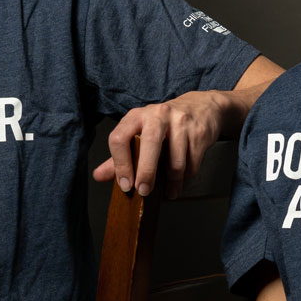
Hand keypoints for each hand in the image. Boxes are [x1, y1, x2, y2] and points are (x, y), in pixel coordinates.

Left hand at [92, 90, 228, 197]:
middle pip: (150, 144)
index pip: (120, 138)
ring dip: (172, 183)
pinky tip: (181, 182)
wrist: (201, 107)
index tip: (125, 184)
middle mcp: (158, 115)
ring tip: (169, 193)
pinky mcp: (199, 133)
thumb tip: (98, 176)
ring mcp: (181, 122)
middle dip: (146, 172)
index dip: (120, 165)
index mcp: (137, 116)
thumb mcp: (140, 132)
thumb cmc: (165, 124)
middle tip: (144, 191)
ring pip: (176, 161)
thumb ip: (120, 155)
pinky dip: (186, 178)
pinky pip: (192, 164)